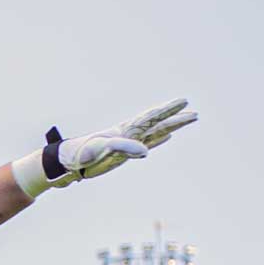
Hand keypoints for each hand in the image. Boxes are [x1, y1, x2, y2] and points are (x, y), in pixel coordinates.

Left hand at [17, 98, 197, 192]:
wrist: (69, 162)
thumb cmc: (83, 152)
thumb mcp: (104, 148)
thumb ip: (125, 147)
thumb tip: (146, 151)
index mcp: (126, 129)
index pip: (152, 117)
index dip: (168, 110)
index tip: (184, 102)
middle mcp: (130, 133)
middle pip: (158, 123)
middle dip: (176, 118)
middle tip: (195, 113)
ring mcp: (128, 143)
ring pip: (156, 133)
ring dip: (172, 127)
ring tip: (188, 120)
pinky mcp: (124, 154)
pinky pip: (146, 145)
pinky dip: (158, 140)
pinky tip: (166, 137)